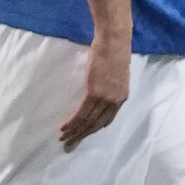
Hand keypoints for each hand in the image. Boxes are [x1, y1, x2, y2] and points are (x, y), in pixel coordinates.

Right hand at [61, 32, 130, 147]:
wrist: (114, 41)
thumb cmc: (113, 53)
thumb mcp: (115, 74)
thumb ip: (110, 87)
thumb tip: (99, 91)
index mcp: (121, 98)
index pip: (107, 120)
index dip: (94, 129)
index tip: (83, 134)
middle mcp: (115, 101)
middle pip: (96, 124)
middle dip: (82, 135)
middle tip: (70, 143)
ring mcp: (105, 98)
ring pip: (88, 121)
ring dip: (74, 131)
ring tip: (63, 138)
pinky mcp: (94, 93)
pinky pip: (81, 113)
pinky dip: (72, 122)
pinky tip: (64, 127)